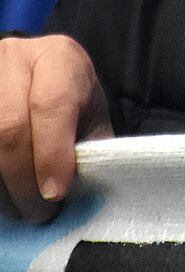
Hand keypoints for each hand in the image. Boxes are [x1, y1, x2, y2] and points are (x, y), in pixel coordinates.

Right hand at [0, 36, 111, 222]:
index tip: (56, 193)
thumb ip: (89, 144)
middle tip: (39, 213)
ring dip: (1, 186)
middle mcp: (13, 60)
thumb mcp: (89, 111)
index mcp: (57, 57)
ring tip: (20, 210)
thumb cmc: (69, 96)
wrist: (33, 73)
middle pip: (9, 128)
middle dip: (23, 179)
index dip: (52, 153)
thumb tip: (87, 192)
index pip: (52, 105)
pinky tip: (4, 196)